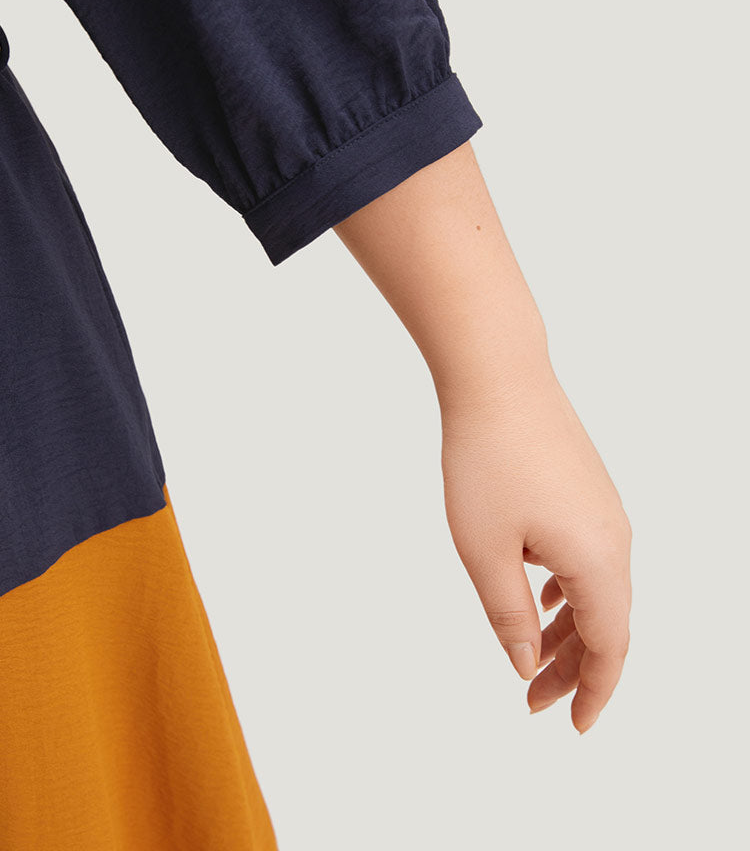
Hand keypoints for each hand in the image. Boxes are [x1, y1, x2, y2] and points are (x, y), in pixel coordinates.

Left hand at [439, 364, 631, 734]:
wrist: (498, 379)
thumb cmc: (486, 461)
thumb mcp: (485, 553)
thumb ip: (509, 617)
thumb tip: (528, 665)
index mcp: (598, 560)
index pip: (609, 648)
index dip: (593, 694)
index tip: (575, 728)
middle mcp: (615, 538)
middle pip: (607, 623)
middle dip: (573, 668)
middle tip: (532, 700)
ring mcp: (605, 510)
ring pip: (598, 590)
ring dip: (569, 629)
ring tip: (534, 656)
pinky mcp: (589, 490)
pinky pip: (589, 557)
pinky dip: (569, 591)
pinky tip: (544, 596)